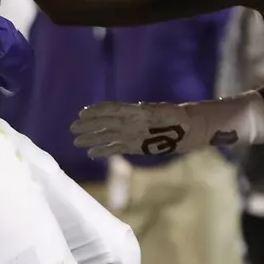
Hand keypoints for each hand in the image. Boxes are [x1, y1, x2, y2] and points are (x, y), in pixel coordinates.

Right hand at [71, 102, 194, 158]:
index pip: (113, 109)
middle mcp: (132, 122)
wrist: (191, 128)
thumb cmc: (182, 119)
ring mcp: (133, 134)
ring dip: (92, 138)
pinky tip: (92, 154)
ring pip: (108, 135)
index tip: (82, 113)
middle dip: (89, 125)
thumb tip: (143, 114)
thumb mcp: (171, 115)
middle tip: (73, 128)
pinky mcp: (136, 146)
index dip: (98, 111)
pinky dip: (104, 150)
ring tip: (76, 142)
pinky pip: (116, 147)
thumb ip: (156, 116)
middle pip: (106, 122)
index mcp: (138, 112)